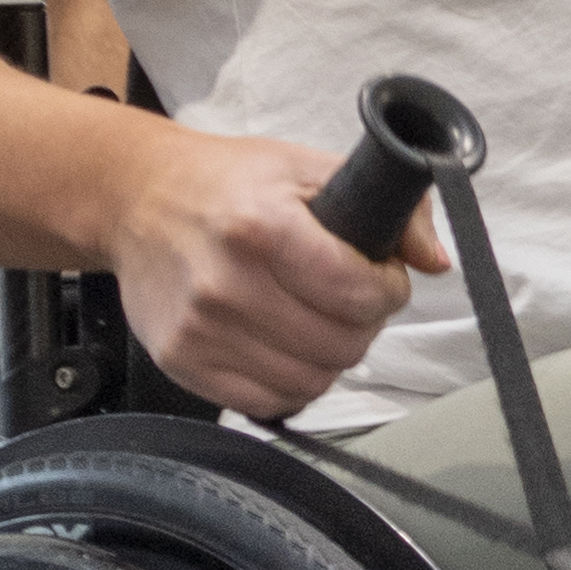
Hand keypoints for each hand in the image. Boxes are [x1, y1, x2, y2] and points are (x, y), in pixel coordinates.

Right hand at [102, 120, 448, 420]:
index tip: (381, 276)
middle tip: (346, 297)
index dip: (388, 289)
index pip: (358, 294)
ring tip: (313, 317)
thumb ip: (386, 209)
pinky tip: (283, 342)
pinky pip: (267, 401)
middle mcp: (225, 285)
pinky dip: (290, 380)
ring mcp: (200, 331)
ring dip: (329, 355)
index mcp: (261, 228)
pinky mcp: (182, 362)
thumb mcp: (307, 168)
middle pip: (342, 345)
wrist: (136, 198)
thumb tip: (433, 260)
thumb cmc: (226, 182)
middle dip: (362, 323)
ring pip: (311, 381)